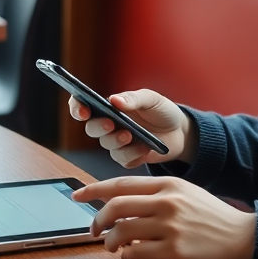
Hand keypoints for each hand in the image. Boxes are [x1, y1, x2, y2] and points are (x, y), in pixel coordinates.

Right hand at [67, 89, 196, 168]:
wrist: (180, 132)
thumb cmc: (162, 111)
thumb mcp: (151, 99)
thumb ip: (133, 98)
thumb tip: (114, 100)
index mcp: (109, 107)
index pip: (83, 105)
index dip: (77, 108)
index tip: (83, 111)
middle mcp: (109, 125)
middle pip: (91, 128)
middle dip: (98, 127)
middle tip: (110, 124)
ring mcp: (117, 143)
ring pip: (106, 145)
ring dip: (117, 141)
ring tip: (131, 136)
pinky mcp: (128, 158)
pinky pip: (122, 159)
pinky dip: (132, 154)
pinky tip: (144, 148)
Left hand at [73, 176, 255, 258]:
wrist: (243, 238)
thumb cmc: (213, 217)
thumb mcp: (187, 194)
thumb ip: (157, 195)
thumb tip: (122, 205)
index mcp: (168, 184)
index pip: (121, 183)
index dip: (94, 190)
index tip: (77, 196)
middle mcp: (167, 202)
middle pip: (115, 206)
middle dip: (97, 220)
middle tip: (93, 230)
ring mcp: (170, 226)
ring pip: (121, 232)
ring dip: (110, 242)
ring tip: (113, 247)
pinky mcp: (174, 250)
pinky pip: (136, 253)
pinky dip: (127, 257)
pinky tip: (132, 257)